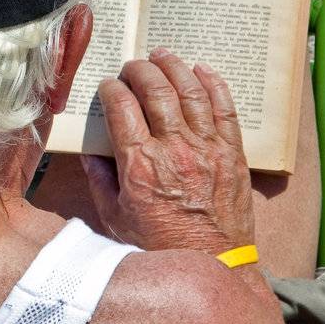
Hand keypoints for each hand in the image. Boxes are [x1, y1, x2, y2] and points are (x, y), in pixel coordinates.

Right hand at [82, 48, 255, 253]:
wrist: (214, 268)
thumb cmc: (159, 248)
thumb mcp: (115, 219)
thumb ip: (100, 181)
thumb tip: (92, 152)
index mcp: (140, 165)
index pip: (121, 107)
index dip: (111, 89)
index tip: (108, 86)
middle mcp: (174, 150)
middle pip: (155, 90)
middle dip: (139, 70)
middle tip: (131, 67)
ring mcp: (207, 149)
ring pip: (190, 91)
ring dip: (173, 66)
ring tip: (162, 55)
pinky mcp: (233, 154)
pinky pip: (224, 107)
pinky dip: (213, 83)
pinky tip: (200, 70)